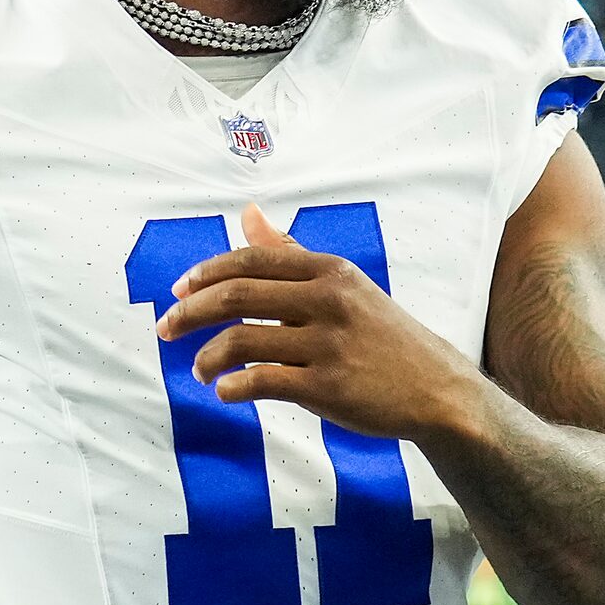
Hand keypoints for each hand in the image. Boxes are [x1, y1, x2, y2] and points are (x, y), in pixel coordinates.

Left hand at [156, 203, 477, 438]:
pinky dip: (231, 388)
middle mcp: (328, 301)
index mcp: (330, 271)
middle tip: (166, 328)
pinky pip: (260, 381)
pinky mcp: (327, 387)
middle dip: (189, 312)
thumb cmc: (384, 338)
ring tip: (200, 369)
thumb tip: (248, 212)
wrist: (438, 391)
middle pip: (236, 296)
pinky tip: (226, 392)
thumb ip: (291, 253)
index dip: (205, 273)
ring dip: (206, 357)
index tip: (178, 289)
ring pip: (240, 340)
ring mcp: (328, 345)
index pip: (251, 260)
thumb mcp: (345, 286)